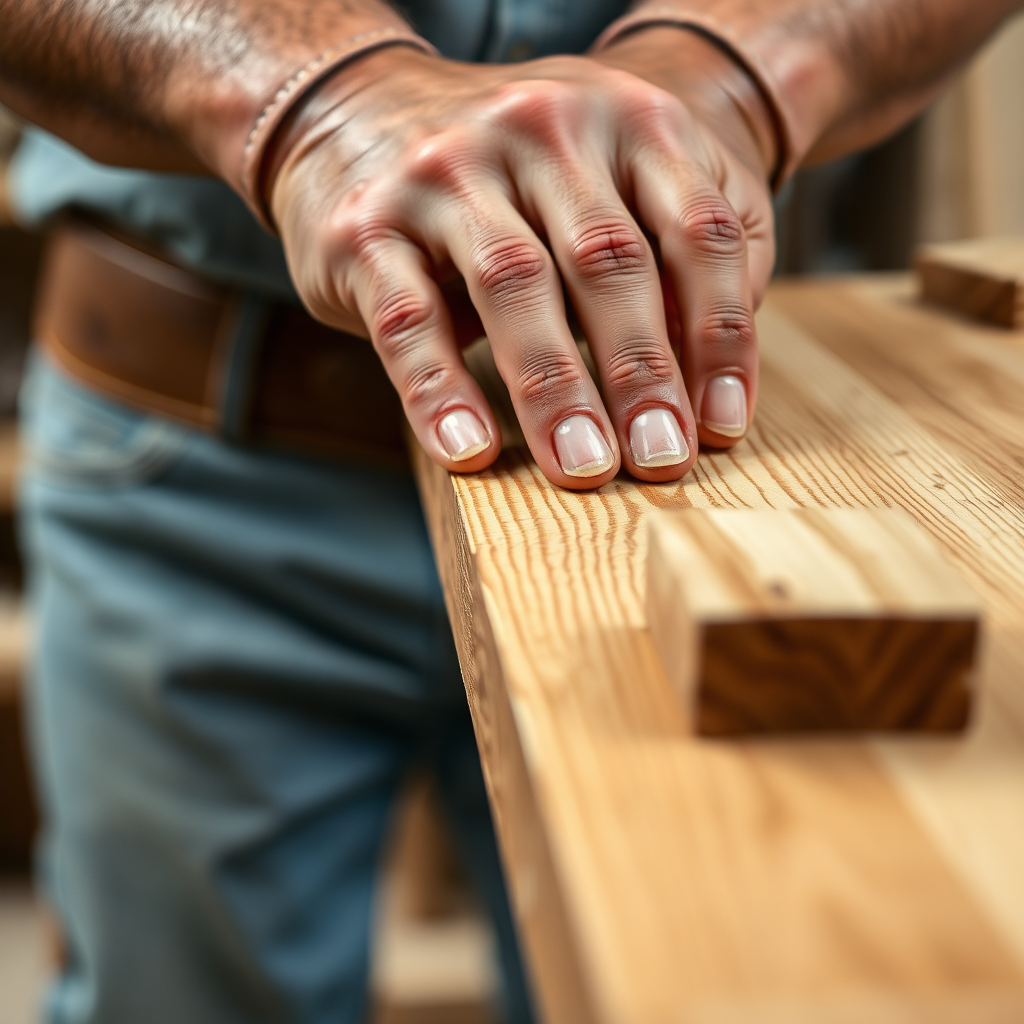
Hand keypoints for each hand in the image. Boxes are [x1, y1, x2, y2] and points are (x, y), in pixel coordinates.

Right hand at [269, 32, 775, 488]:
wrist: (366, 111)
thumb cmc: (523, 176)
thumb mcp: (622, 177)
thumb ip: (683, 254)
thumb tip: (713, 379)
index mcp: (624, 120)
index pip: (697, 232)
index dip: (719, 336)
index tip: (720, 426)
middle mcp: (538, 129)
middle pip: (607, 258)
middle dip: (640, 371)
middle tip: (660, 459)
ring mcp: (446, 171)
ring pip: (513, 282)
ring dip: (554, 387)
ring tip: (583, 465)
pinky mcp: (368, 227)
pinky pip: (409, 318)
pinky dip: (440, 390)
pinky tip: (469, 448)